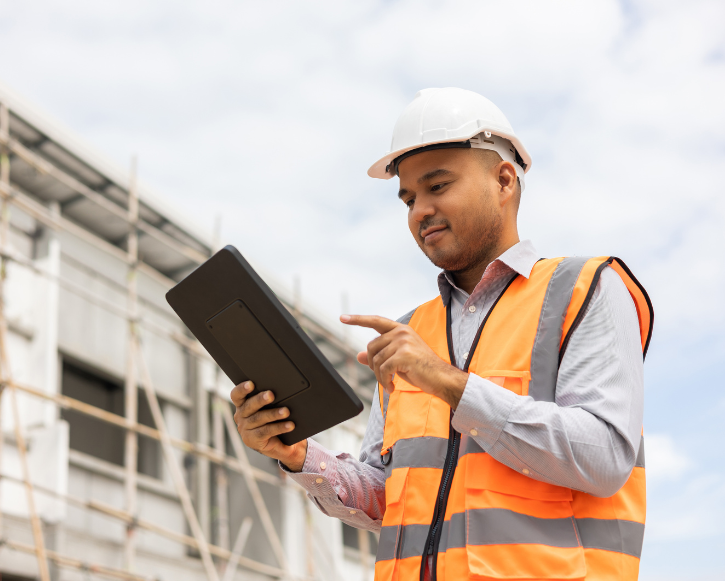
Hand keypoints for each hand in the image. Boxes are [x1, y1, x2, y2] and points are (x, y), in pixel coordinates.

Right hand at [230, 381, 307, 471]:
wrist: (278, 443)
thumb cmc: (273, 419)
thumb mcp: (270, 407)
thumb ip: (270, 399)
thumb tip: (283, 388)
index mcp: (242, 404)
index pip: (237, 395)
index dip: (242, 389)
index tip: (251, 384)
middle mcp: (241, 416)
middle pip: (249, 406)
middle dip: (260, 400)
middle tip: (271, 395)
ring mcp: (245, 429)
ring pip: (259, 419)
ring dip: (273, 414)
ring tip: (286, 411)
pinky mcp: (252, 440)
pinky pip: (266, 432)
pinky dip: (279, 427)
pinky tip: (289, 425)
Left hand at [340, 314, 468, 408]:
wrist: (441, 378)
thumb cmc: (421, 369)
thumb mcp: (397, 360)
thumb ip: (379, 356)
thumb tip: (358, 356)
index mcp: (401, 330)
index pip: (376, 321)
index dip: (358, 320)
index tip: (342, 318)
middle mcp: (402, 332)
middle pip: (371, 347)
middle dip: (373, 365)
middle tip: (383, 376)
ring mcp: (403, 342)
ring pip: (376, 360)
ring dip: (380, 376)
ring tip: (389, 383)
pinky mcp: (404, 354)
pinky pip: (383, 369)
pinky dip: (384, 381)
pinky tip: (391, 387)